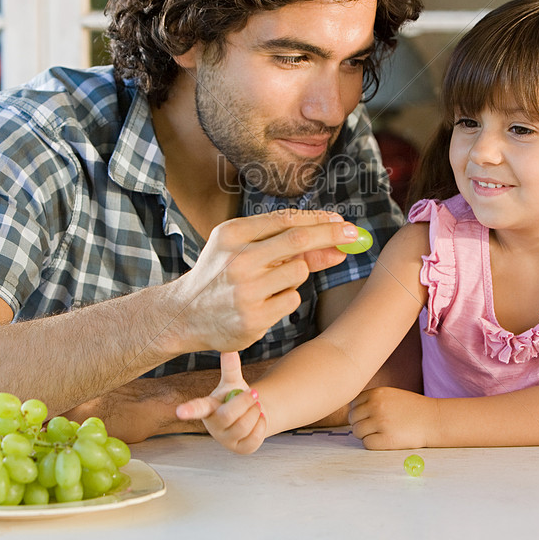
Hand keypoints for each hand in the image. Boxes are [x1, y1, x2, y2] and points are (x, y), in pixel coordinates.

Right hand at [168, 209, 360, 353]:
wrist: (184, 315)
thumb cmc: (219, 275)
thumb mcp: (240, 248)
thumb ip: (283, 242)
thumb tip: (335, 242)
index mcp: (232, 234)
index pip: (286, 220)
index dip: (319, 220)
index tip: (342, 221)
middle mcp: (237, 260)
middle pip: (298, 241)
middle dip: (331, 235)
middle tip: (353, 235)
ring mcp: (245, 291)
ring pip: (298, 273)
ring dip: (296, 274)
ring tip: (270, 282)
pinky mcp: (253, 319)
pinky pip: (291, 301)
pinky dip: (285, 299)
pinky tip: (263, 303)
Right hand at [175, 352, 267, 453]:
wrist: (252, 414)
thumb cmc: (236, 397)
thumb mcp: (233, 382)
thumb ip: (230, 367)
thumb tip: (228, 348)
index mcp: (208, 408)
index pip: (197, 408)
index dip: (188, 410)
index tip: (179, 411)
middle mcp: (213, 426)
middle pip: (227, 415)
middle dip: (244, 402)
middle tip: (253, 393)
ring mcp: (226, 440)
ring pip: (243, 426)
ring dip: (255, 412)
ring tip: (256, 406)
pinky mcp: (241, 449)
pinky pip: (254, 438)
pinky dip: (261, 424)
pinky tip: (259, 418)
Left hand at [348, 387, 436, 450]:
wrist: (434, 420)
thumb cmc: (413, 409)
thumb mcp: (391, 395)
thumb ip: (373, 399)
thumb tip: (352, 410)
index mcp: (376, 393)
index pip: (353, 404)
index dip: (359, 412)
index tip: (369, 417)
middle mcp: (376, 406)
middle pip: (352, 418)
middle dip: (360, 424)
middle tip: (375, 427)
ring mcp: (381, 422)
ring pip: (357, 432)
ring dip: (365, 435)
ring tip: (380, 433)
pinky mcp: (386, 439)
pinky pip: (367, 443)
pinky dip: (373, 444)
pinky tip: (385, 440)